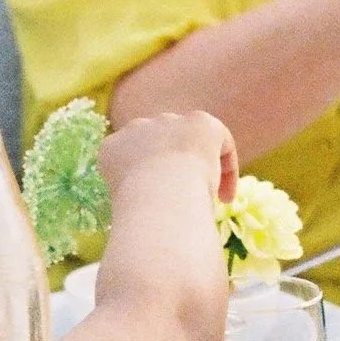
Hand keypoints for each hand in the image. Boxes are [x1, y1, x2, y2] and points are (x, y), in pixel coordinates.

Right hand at [99, 107, 238, 208]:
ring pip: (190, 142)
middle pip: (161, 144)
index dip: (149, 178)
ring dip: (199, 166)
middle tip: (185, 198)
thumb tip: (152, 219)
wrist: (157, 194)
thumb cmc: (138, 213)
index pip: (130, 157)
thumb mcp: (125, 207)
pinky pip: (220, 142)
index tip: (160, 201)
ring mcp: (168, 121)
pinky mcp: (199, 122)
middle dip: (174, 166)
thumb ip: (136, 196)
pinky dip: (228, 170)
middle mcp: (137, 128)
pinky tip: (225, 198)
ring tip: (206, 199)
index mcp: (111, 149)